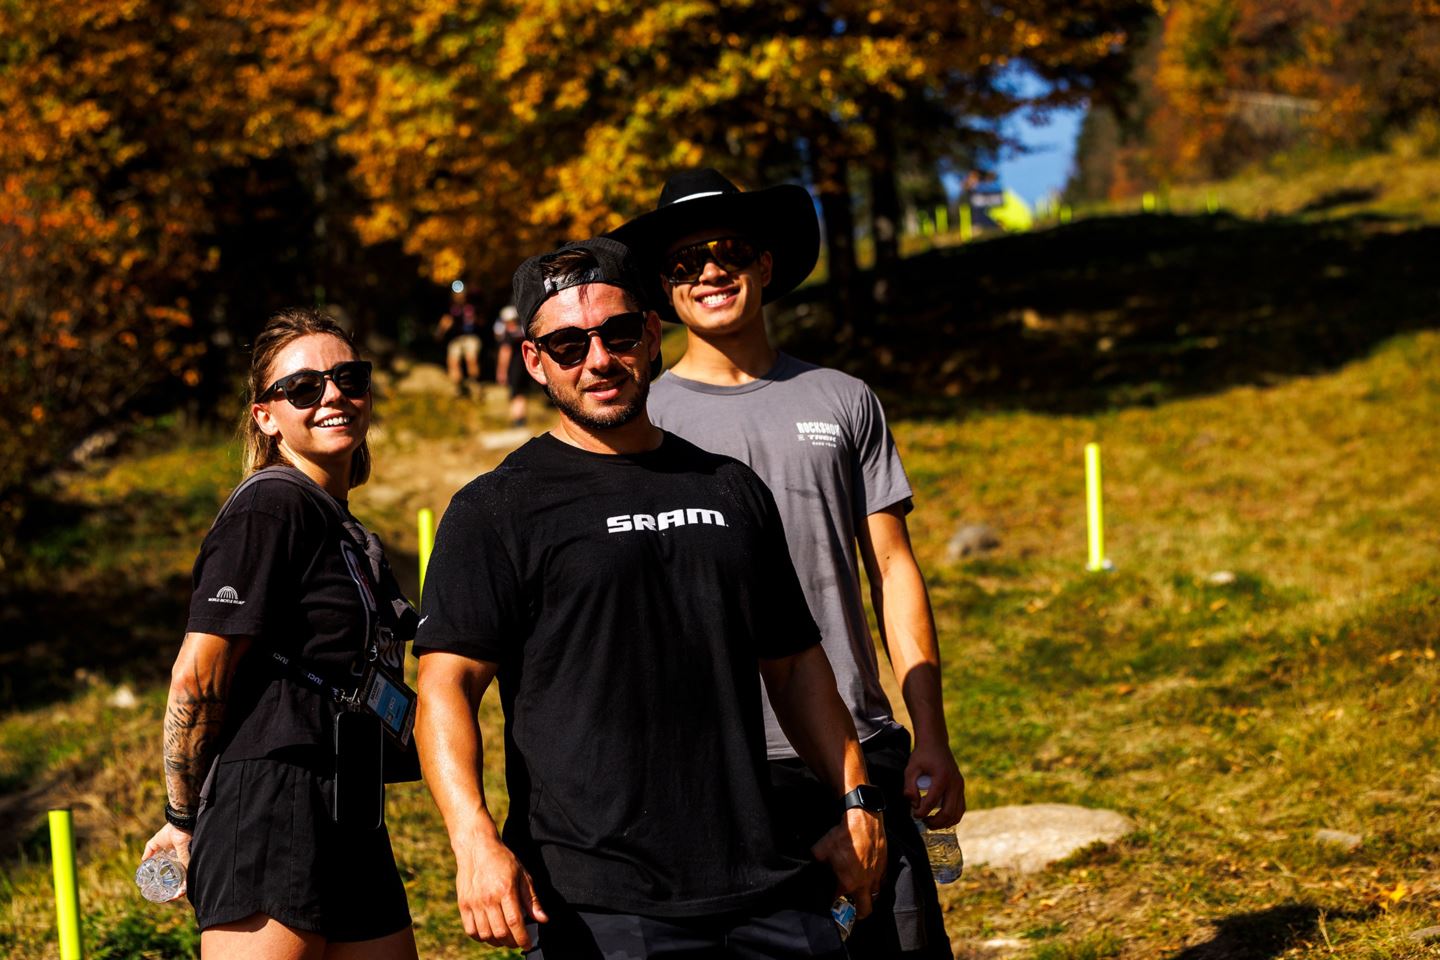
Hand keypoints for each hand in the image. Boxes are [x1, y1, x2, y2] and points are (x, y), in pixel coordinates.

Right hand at [141, 823, 192, 902]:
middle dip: (176, 893)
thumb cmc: (170, 831)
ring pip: (186, 883)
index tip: (163, 893)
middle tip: (169, 898)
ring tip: (172, 898)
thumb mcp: (156, 842)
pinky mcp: (189, 863)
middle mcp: (184, 864)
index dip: (171, 885)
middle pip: (182, 882)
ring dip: (179, 893)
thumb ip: (150, 850)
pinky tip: (178, 894)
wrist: (179, 824)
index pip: (176, 877)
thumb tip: (143, 861)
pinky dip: (184, 887)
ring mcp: (187, 864)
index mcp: (177, 860)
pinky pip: (189, 878)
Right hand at [454, 831, 548, 949]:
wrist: (476, 847)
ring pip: (485, 934)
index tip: (526, 944)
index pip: (515, 922)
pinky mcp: (463, 904)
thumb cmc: (502, 860)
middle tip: (517, 940)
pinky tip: (489, 933)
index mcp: (505, 890)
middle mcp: (488, 898)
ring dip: (497, 941)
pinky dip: (481, 937)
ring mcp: (474, 902)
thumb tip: (543, 919)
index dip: (522, 938)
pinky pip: (471, 930)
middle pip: (500, 932)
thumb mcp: (522, 875)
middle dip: (511, 942)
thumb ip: (532, 900)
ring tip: (504, 937)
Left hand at [812, 807, 886, 918]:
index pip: (842, 905)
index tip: (832, 908)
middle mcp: (864, 884)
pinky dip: (876, 886)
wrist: (865, 821)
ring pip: (875, 898)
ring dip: (868, 899)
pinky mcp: (884, 868)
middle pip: (865, 911)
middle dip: (857, 914)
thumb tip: (805, 866)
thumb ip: (814, 861)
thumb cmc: (843, 835)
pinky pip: (882, 884)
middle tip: (850, 911)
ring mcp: (876, 877)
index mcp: (848, 883)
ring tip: (859, 896)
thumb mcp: (821, 849)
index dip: (835, 909)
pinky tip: (869, 881)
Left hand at [903, 738, 965, 828]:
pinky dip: (952, 817)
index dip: (922, 812)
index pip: (932, 801)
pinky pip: (960, 808)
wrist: (936, 743)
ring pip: (957, 813)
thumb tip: (914, 805)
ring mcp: (960, 786)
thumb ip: (909, 787)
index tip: (914, 815)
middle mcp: (954, 782)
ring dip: (944, 823)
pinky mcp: (961, 788)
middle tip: (923, 822)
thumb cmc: (922, 756)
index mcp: (942, 776)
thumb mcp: (911, 769)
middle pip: (948, 812)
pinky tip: (941, 819)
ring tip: (931, 823)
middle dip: (935, 822)